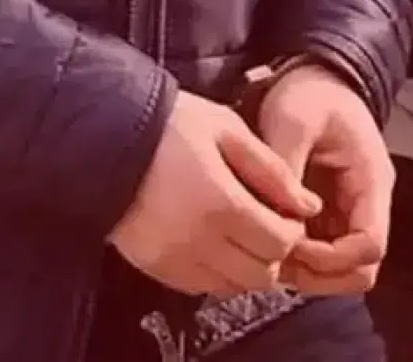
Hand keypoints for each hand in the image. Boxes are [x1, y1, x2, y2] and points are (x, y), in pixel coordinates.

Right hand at [110, 91, 322, 296]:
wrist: (104, 138)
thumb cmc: (169, 125)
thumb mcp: (226, 129)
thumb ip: (272, 170)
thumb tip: (308, 205)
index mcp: (221, 203)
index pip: (279, 243)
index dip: (293, 231)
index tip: (288, 212)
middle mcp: (198, 240)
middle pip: (261, 274)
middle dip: (274, 253)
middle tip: (269, 225)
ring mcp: (174, 258)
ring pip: (233, 286)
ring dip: (248, 266)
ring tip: (242, 233)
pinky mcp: (155, 266)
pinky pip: (202, 287)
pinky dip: (219, 273)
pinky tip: (215, 242)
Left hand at [255, 62, 395, 294]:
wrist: (313, 79)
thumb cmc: (308, 95)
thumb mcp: (293, 119)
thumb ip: (287, 166)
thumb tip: (278, 216)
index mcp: (371, 181)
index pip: (369, 245)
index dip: (331, 258)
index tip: (291, 243)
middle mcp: (367, 204)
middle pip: (360, 270)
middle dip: (319, 275)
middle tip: (276, 258)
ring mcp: (349, 213)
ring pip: (342, 271)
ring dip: (307, 272)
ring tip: (268, 251)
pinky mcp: (329, 215)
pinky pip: (322, 255)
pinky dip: (298, 260)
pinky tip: (268, 242)